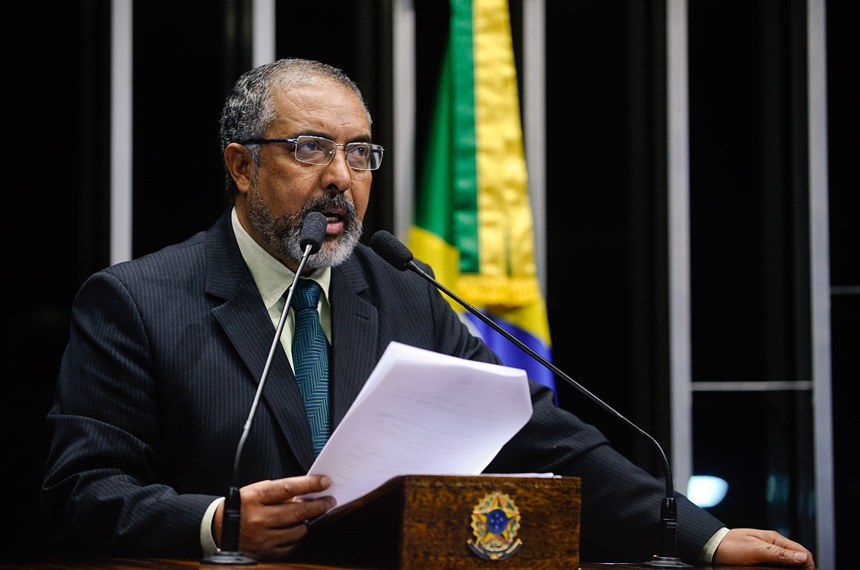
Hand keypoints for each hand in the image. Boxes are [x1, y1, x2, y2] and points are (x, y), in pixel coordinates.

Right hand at [214, 474, 335, 560]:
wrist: (220, 528)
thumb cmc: (242, 505)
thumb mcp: (257, 491)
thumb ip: (280, 491)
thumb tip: (307, 493)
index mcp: (255, 497)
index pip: (289, 488)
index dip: (310, 485)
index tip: (326, 482)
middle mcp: (258, 518)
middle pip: (298, 511)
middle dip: (319, 505)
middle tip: (330, 501)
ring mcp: (262, 538)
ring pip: (298, 530)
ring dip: (307, 522)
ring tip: (307, 516)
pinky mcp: (265, 553)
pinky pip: (291, 546)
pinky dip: (297, 538)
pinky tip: (296, 530)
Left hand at [714, 528, 814, 568]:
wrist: (711, 548)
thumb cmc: (729, 545)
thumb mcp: (755, 550)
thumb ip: (779, 553)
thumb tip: (802, 557)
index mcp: (774, 539)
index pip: (802, 552)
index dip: (808, 564)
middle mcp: (773, 546)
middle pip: (796, 560)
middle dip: (797, 568)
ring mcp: (767, 554)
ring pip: (786, 566)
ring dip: (786, 569)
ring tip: (779, 569)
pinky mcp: (761, 562)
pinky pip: (775, 567)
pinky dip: (777, 569)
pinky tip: (770, 569)